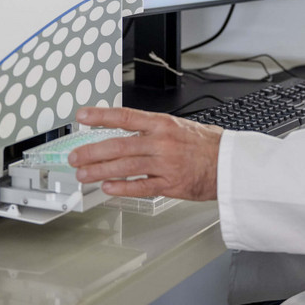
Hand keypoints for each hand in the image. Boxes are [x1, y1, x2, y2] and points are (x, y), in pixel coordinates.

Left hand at [68, 107, 221, 200]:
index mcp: (163, 124)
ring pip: (125, 166)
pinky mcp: (170, 184)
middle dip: (92, 151)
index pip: (125, 116)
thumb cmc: (205, 145)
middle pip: (119, 145)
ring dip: (100, 171)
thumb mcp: (178, 126)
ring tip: (83, 174)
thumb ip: (152, 129)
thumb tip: (126, 130)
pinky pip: (141, 187)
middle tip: (75, 156)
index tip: (82, 116)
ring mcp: (165, 164)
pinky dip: (122, 188)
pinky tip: (107, 188)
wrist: (229, 163)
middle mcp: (161, 142)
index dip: (101, 116)